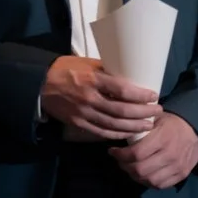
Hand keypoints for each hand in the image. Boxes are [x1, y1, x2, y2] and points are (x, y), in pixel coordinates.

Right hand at [42, 55, 158, 138]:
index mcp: (93, 79)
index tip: (153, 96)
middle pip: (122, 110)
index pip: (123, 90)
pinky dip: (116, 134)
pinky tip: (128, 133)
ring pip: (114, 124)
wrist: (40, 84)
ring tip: (148, 125)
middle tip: (157, 112)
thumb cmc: (66, 69)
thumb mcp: (87, 63)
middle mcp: (90, 97)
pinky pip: (101, 131)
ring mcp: (83, 112)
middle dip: (143, 113)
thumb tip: (129, 75)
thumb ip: (106, 71)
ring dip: (134, 126)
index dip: (141, 96)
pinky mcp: (78, 123)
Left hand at [108, 112, 197, 189]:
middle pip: (140, 170)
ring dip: (135, 176)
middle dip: (125, 167)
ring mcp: (178, 166)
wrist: (194, 129)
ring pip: (149, 180)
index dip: (120, 155)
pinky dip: (148, 182)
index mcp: (163, 138)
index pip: (136, 154)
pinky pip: (160, 185)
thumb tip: (118, 134)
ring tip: (131, 168)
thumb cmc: (170, 123)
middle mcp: (171, 154)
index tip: (113, 151)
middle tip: (120, 161)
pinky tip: (144, 174)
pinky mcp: (182, 175)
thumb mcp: (154, 119)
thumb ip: (139, 128)